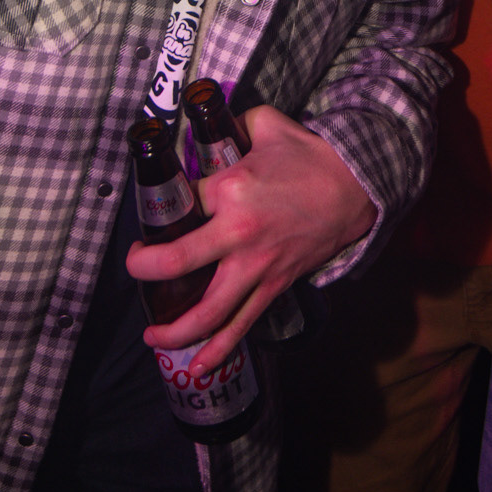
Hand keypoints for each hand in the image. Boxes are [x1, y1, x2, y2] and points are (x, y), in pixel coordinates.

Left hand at [126, 105, 377, 371]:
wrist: (356, 187)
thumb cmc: (310, 156)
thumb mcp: (267, 124)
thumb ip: (233, 123)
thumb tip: (210, 121)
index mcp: (232, 189)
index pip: (183, 202)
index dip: (169, 205)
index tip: (166, 207)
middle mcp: (238, 233)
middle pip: (176, 262)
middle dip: (144, 269)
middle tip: (134, 268)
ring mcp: (256, 267)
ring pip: (208, 311)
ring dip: (174, 329)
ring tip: (153, 335)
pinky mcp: (274, 286)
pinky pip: (241, 326)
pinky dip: (218, 352)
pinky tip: (196, 369)